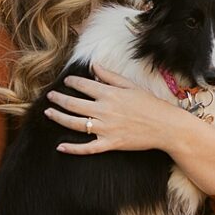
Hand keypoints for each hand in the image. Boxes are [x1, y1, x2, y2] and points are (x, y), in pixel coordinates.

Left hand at [46, 64, 182, 155]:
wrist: (165, 126)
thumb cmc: (150, 104)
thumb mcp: (130, 85)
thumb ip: (110, 76)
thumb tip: (93, 66)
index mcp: (109, 94)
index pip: (83, 85)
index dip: (71, 82)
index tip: (66, 81)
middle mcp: (104, 110)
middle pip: (73, 104)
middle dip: (58, 99)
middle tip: (50, 96)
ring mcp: (105, 128)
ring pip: (75, 124)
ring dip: (59, 118)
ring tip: (48, 113)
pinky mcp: (109, 143)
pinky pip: (87, 148)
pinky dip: (72, 148)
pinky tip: (60, 146)